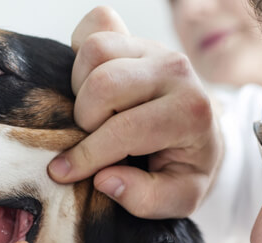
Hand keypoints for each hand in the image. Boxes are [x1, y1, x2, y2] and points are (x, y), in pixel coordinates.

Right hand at [48, 6, 222, 218]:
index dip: (87, 156)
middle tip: (92, 139)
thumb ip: (146, 199)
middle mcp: (176, 70)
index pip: (125, 130)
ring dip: (81, 88)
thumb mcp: (179, 199)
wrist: (199, 135)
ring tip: (94, 115)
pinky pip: (94, 25)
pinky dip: (80, 53)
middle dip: (85, 119)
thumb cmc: (184, 168)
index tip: (62, 173)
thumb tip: (104, 179)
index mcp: (191, 112)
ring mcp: (155, 48)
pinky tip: (91, 84)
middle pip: (103, 83)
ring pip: (94, 50)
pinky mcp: (136, 36)